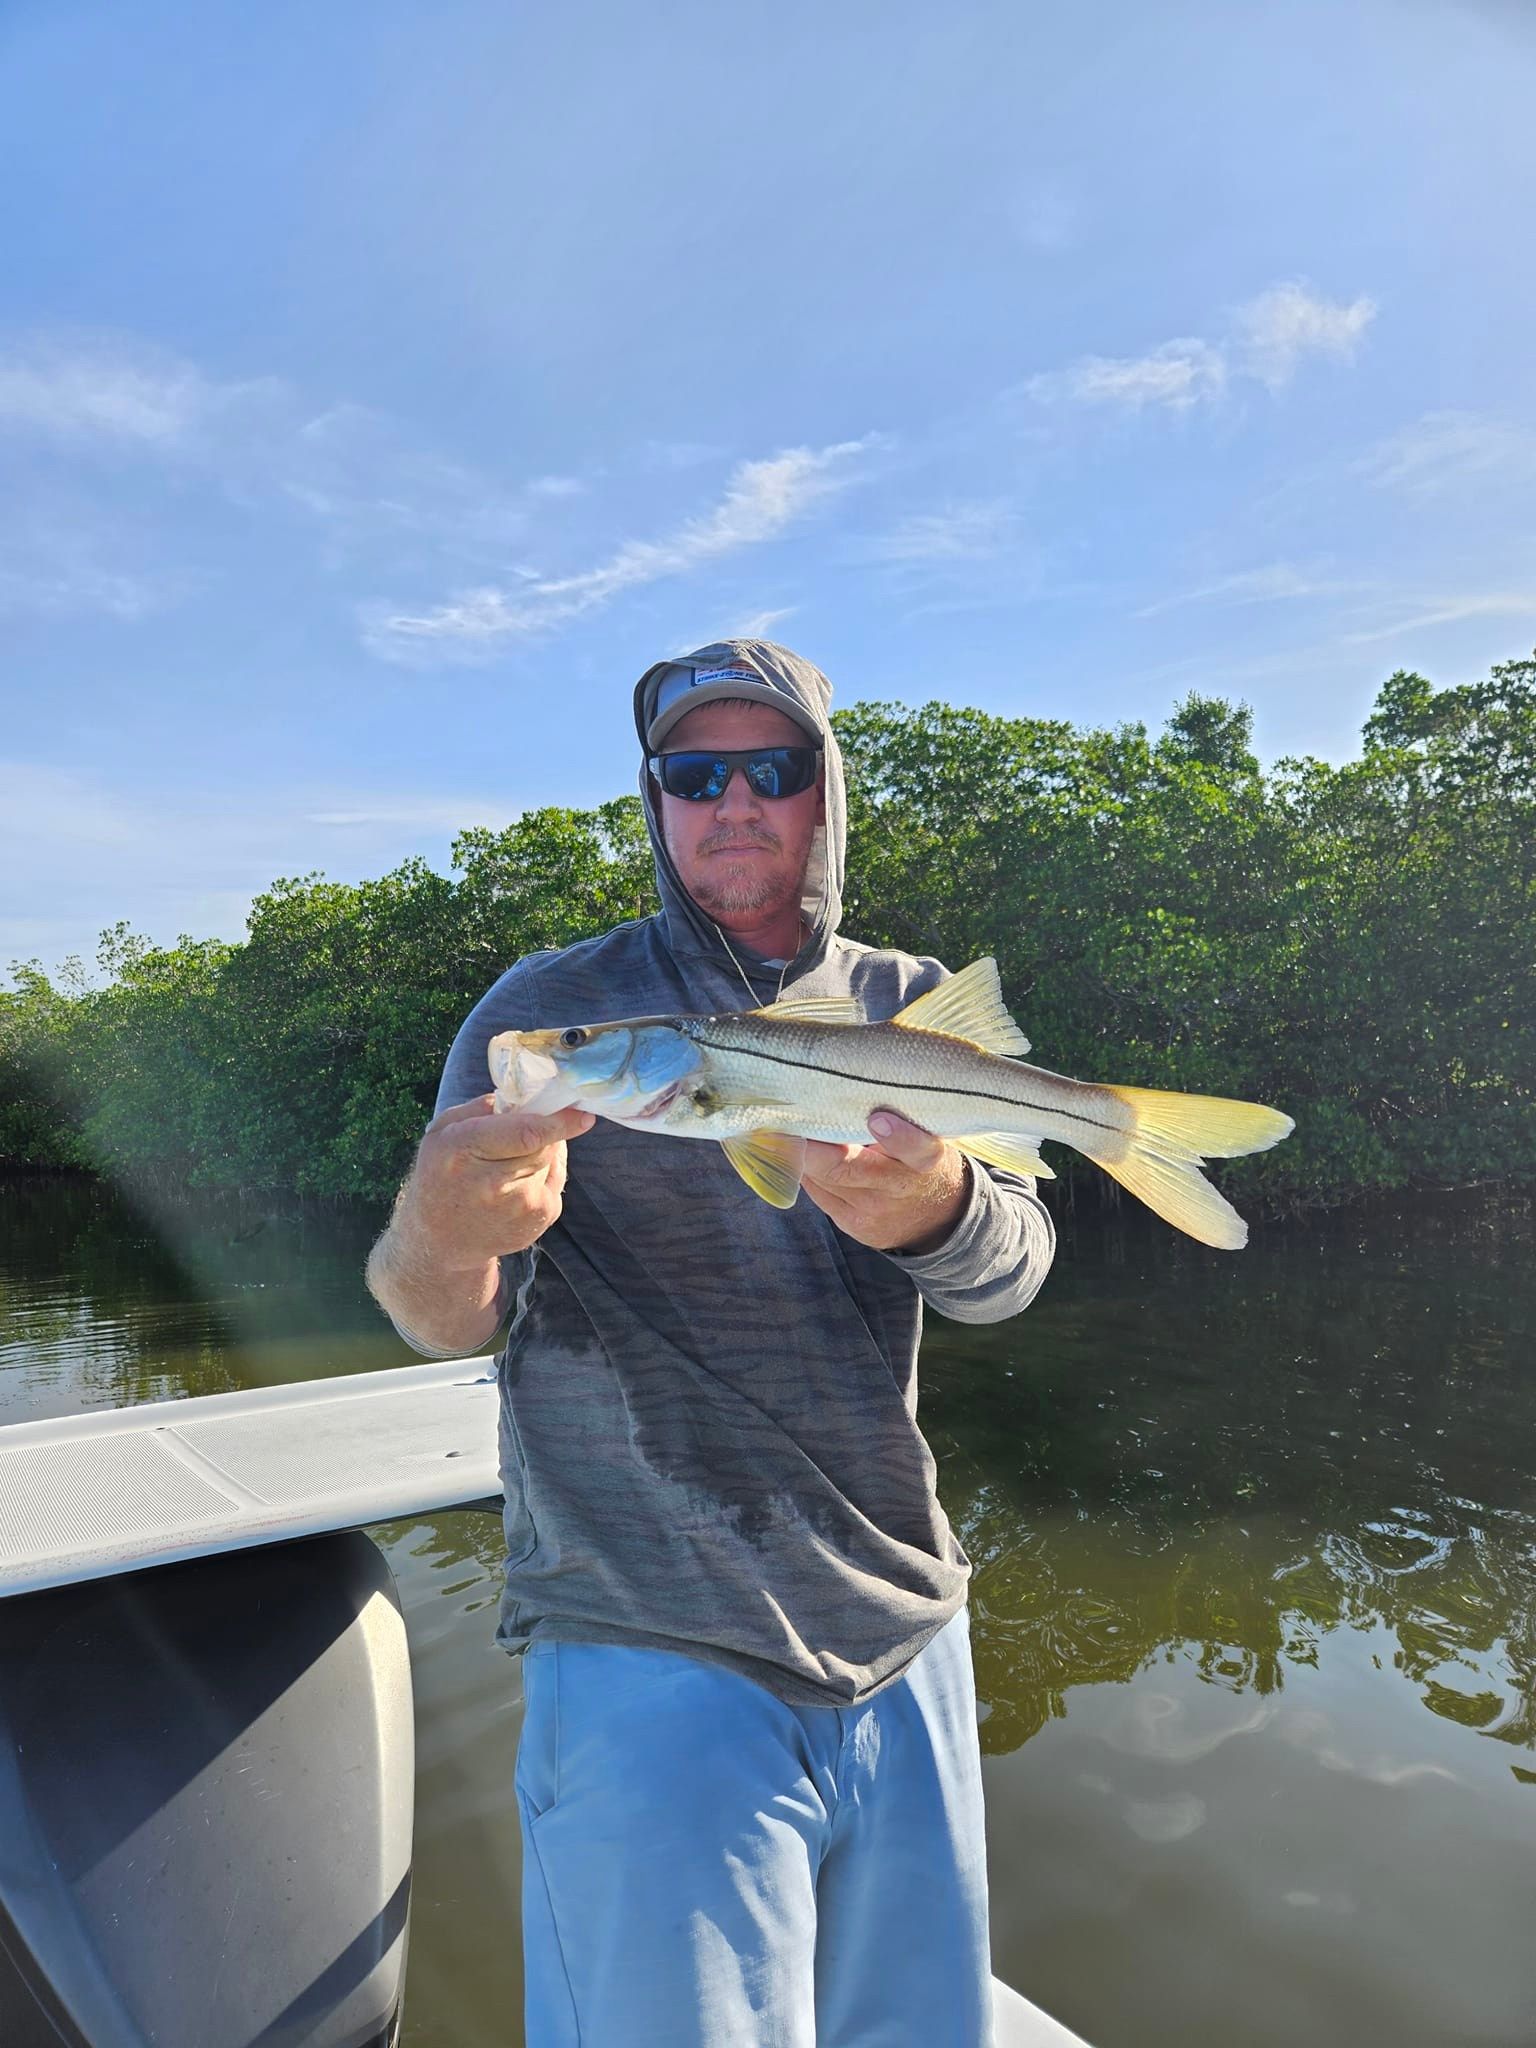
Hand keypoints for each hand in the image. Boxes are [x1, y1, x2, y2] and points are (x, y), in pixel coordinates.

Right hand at [396, 1094, 595, 1267]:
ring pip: (551, 1160)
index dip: (558, 1121)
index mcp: (463, 1150)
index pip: (526, 1133)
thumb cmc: (441, 1176)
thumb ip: (478, 1109)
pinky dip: (543, 1175)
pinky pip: (555, 1181)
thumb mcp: (441, 1132)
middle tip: (521, 1133)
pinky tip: (516, 1186)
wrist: (441, 1239)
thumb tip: (521, 1098)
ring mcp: (520, 1207)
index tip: (582, 1112)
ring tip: (508, 1166)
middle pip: (543, 1144)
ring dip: (540, 1154)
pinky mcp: (538, 1219)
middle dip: (541, 1131)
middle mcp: (493, 1183)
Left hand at [801, 1111, 969, 1253]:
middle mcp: (899, 1189)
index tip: (878, 1119)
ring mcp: (874, 1213)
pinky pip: (819, 1194)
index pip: (917, 1149)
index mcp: (925, 1160)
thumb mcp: (925, 1138)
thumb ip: (895, 1120)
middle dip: (812, 1147)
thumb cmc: (919, 1160)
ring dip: (802, 1155)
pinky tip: (801, 1155)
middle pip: (845, 1169)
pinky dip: (808, 1172)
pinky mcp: (855, 1226)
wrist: (936, 1218)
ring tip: (787, 1131)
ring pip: (823, 1179)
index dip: (898, 1136)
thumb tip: (842, 1096)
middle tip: (789, 1123)